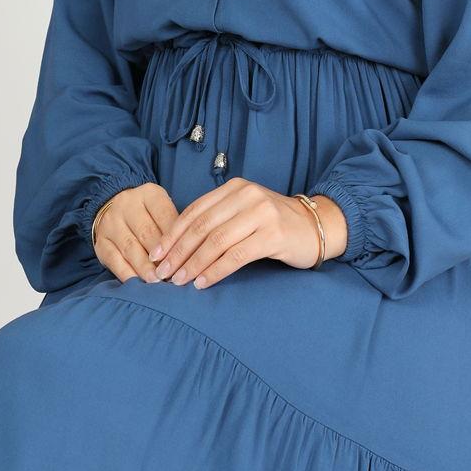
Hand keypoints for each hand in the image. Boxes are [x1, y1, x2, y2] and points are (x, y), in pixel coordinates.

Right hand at [92, 183, 179, 283]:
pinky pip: (114, 260)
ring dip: (145, 267)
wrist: (113, 207)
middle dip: (161, 255)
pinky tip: (138, 284)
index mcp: (148, 194)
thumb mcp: (162, 208)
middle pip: (146, 232)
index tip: (186, 256)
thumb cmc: (148, 213)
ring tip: (157, 281)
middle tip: (174, 273)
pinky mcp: (101, 242)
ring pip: (130, 247)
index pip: (164, 214)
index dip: (175, 238)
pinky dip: (127, 273)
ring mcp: (111, 224)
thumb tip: (189, 252)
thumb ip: (174, 225)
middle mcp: (127, 205)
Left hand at [147, 178, 348, 289]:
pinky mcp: (273, 235)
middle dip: (177, 251)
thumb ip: (217, 219)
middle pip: (202, 226)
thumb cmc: (274, 223)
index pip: (195, 211)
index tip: (155, 255)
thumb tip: (177, 246)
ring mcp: (261, 214)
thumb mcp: (244, 212)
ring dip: (193, 264)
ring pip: (216, 242)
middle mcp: (246, 195)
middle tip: (161, 273)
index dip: (172, 234)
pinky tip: (203, 283)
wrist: (315, 226)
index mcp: (235, 188)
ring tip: (178, 281)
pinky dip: (215, 270)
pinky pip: (236, 256)